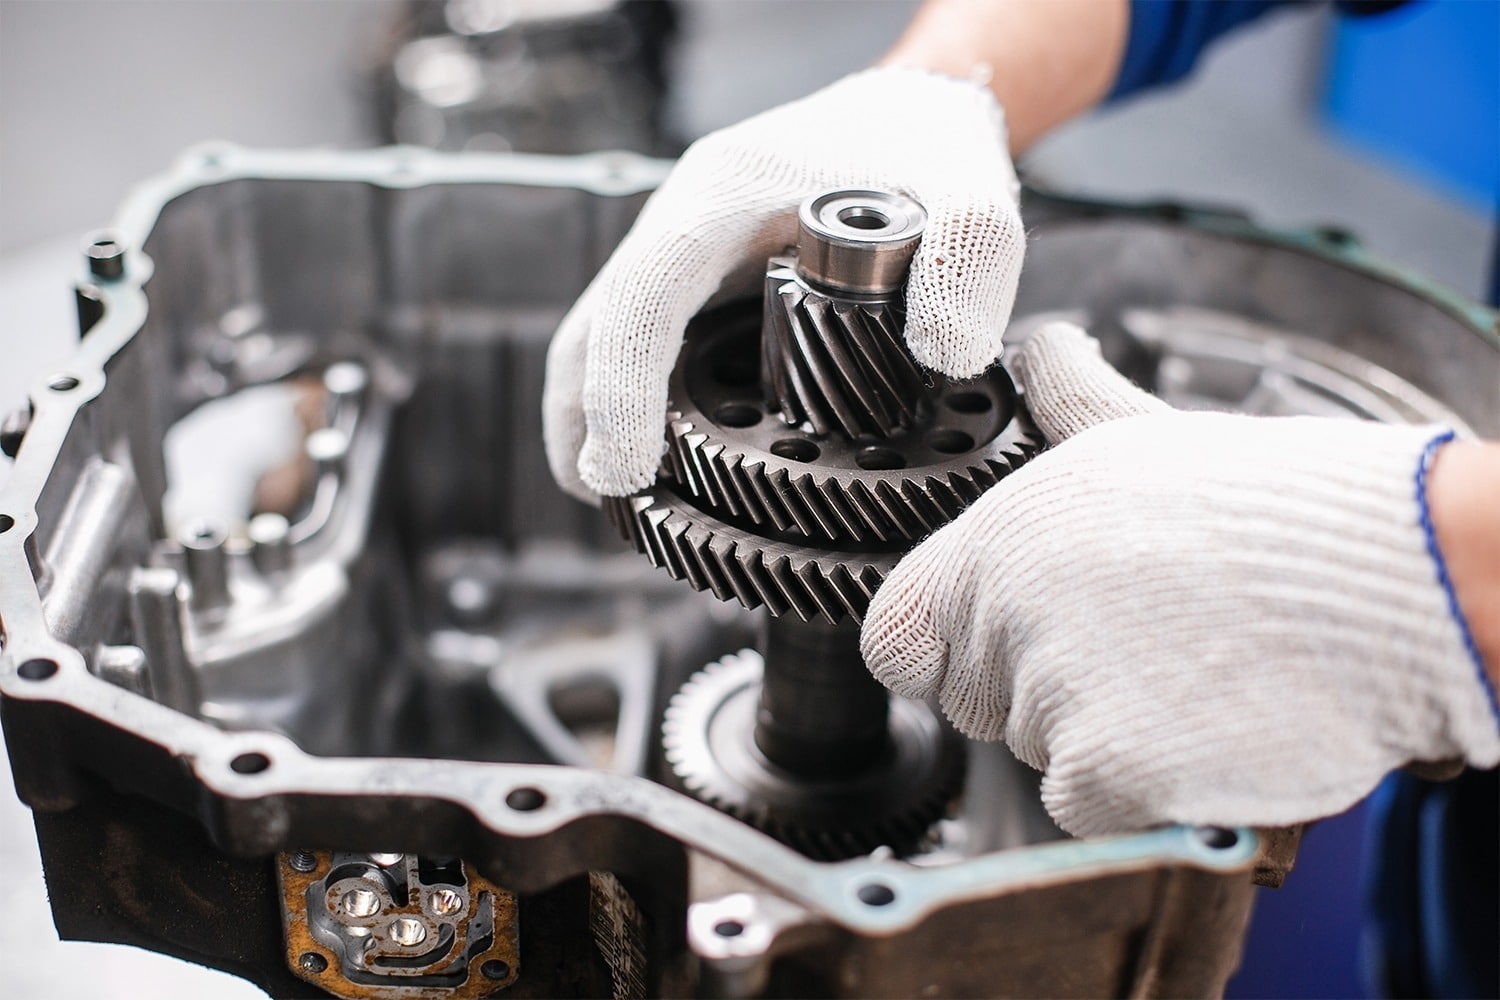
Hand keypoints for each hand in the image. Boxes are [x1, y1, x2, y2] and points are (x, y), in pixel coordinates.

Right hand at [543, 67, 1024, 500]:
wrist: (911, 112)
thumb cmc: (928, 148)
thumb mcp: (974, 194)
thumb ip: (971, 260)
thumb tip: (941, 355)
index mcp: (725, 196)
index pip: (646, 295)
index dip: (622, 386)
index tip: (623, 468)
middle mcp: (682, 219)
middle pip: (597, 321)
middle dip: (583, 413)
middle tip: (604, 497)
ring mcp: (682, 248)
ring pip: (605, 333)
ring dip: (593, 410)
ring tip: (619, 495)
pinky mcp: (696, 277)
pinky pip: (639, 337)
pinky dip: (630, 395)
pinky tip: (655, 455)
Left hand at [861, 323, 1499, 836]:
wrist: (1376, 575)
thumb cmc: (1266, 509)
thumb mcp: (1140, 435)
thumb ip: (1068, 401)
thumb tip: (1045, 349)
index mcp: (990, 541)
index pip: (894, 638)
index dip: (940, 652)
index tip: (996, 648)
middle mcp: (1001, 615)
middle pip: (978, 703)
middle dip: (1042, 690)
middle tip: (1135, 646)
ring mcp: (1049, 695)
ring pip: (1039, 756)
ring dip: (1102, 737)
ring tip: (1183, 672)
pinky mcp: (1108, 769)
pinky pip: (1089, 807)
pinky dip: (1138, 789)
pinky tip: (1196, 725)